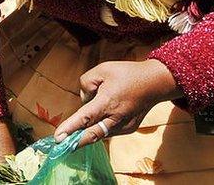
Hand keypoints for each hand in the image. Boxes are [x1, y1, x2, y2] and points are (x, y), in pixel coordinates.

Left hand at [54, 59, 181, 147]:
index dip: (70, 128)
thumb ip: (86, 83)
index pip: (84, 118)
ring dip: (88, 133)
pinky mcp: (129, 129)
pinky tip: (100, 118)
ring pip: (100, 134)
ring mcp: (124, 125)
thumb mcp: (102, 69)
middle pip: (92, 134)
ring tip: (78, 127)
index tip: (58, 137)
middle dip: (75, 141)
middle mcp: (116, 117)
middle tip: (61, 144)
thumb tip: (84, 100)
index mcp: (107, 101)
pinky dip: (101, 128)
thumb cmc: (127, 74)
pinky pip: (109, 131)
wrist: (155, 83)